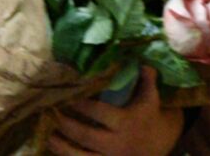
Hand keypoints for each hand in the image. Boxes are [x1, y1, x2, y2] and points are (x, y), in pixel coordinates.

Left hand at [48, 67, 183, 155]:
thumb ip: (146, 79)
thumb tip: (142, 61)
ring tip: (50, 135)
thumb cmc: (150, 116)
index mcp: (125, 123)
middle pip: (86, 136)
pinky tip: (59, 149)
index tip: (68, 96)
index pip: (100, 113)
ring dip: (63, 147)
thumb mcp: (151, 97)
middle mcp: (116, 143)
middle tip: (52, 113)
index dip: (82, 106)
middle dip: (67, 125)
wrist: (159, 145)